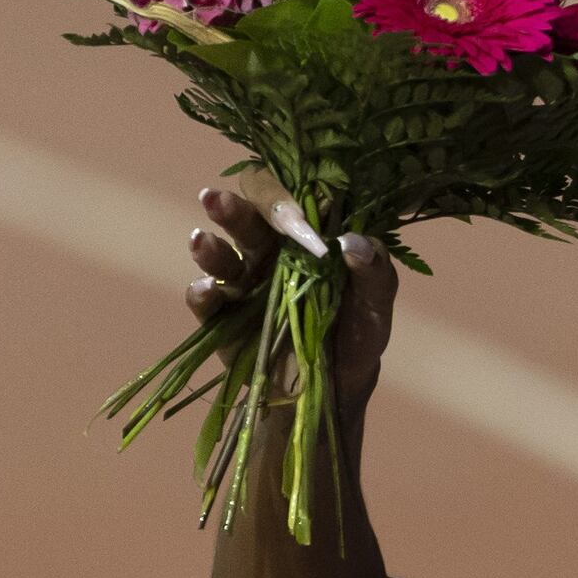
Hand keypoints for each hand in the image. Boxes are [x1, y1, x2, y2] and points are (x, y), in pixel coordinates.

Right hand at [187, 183, 395, 408]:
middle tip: (216, 200)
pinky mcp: (224, 316)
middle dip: (230, 207)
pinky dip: (203, 292)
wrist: (338, 381)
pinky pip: (206, 299)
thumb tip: (353, 241)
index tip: (296, 217)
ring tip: (201, 241)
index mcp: (305, 236)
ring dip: (208, 247)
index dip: (285, 197)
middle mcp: (267, 250)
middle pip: (243, 216)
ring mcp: (243, 282)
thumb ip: (374, 270)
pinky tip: (210, 289)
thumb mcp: (376, 302)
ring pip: (218, 254)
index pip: (286, 196)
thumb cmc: (358, 329)